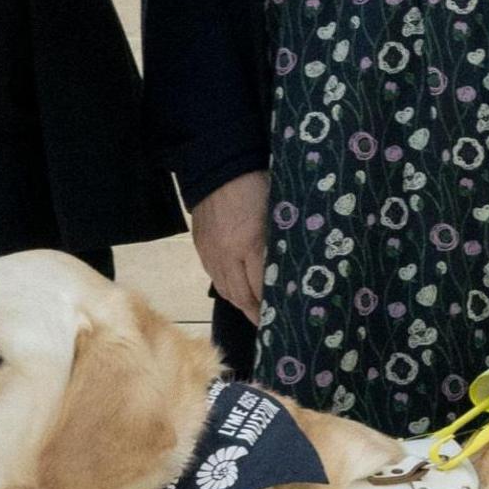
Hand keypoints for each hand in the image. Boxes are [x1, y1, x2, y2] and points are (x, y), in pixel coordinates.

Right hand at [190, 170, 268, 321]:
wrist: (219, 165)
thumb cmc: (257, 184)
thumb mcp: (276, 213)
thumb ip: (278, 243)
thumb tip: (287, 270)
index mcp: (250, 244)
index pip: (261, 288)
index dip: (271, 306)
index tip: (283, 316)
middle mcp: (227, 255)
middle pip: (241, 296)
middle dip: (256, 312)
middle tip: (269, 323)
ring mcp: (211, 253)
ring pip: (226, 290)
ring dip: (241, 304)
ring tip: (255, 311)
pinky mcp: (201, 247)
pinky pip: (214, 277)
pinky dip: (228, 288)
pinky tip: (237, 291)